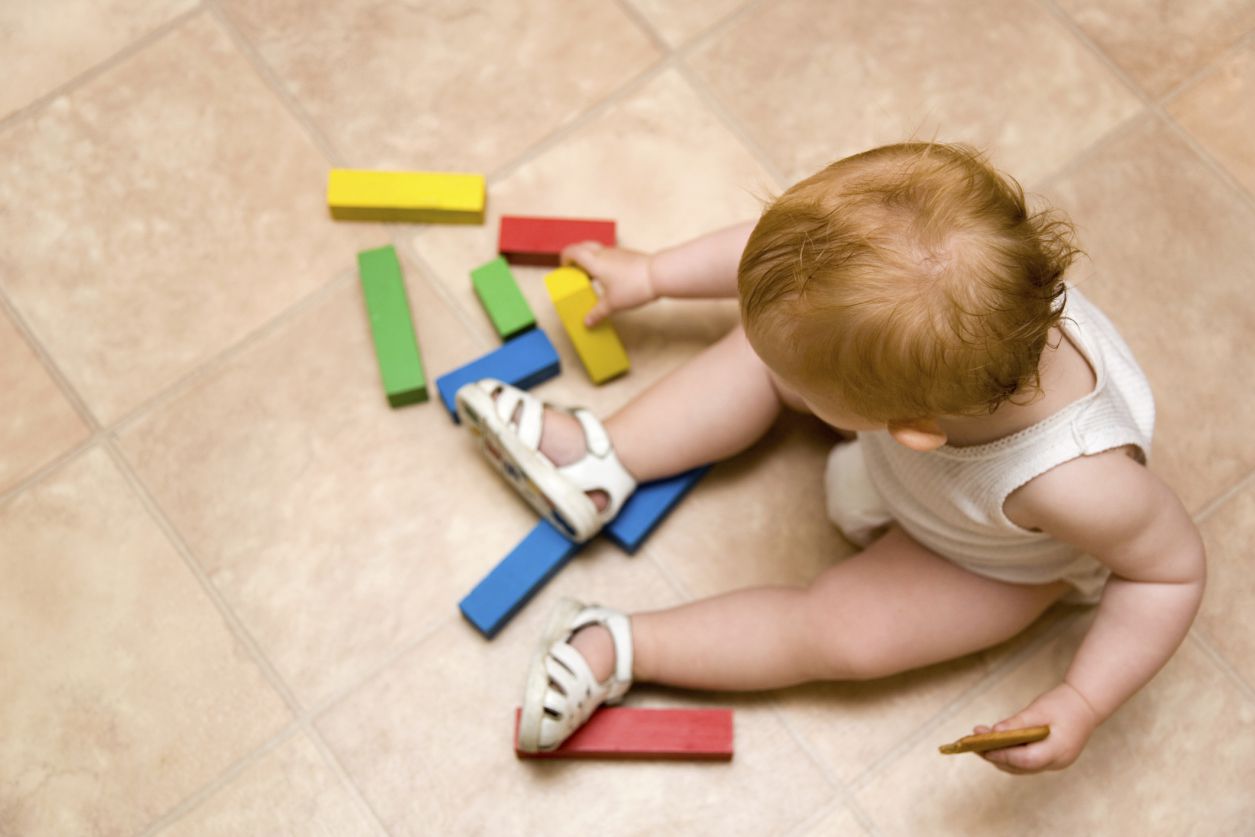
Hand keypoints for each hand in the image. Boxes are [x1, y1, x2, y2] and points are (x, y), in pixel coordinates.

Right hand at [560, 241, 655, 326]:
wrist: (658, 275)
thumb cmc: (634, 287)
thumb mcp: (612, 304)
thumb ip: (597, 313)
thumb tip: (587, 322)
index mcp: (595, 262)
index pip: (572, 251)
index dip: (564, 258)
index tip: (564, 268)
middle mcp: (604, 253)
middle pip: (583, 246)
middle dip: (575, 255)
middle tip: (575, 270)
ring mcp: (616, 251)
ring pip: (597, 249)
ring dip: (590, 258)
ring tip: (592, 276)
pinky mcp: (627, 254)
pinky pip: (609, 253)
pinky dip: (603, 261)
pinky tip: (609, 277)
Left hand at [975, 682, 1100, 773]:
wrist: (1086, 704)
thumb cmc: (1063, 704)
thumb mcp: (1038, 710)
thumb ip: (1017, 723)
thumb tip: (994, 732)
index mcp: (1058, 750)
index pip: (1025, 760)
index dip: (1002, 755)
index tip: (981, 747)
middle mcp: (1057, 762)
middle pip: (1020, 767)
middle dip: (995, 756)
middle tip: (971, 743)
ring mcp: (1055, 763)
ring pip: (1022, 766)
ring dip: (1000, 755)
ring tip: (978, 740)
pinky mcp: (1051, 759)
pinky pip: (1027, 761)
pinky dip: (1010, 753)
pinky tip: (995, 741)